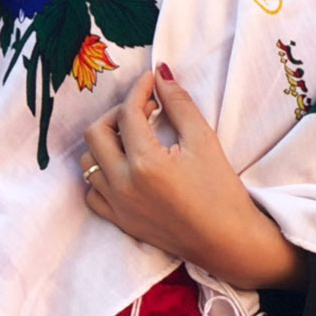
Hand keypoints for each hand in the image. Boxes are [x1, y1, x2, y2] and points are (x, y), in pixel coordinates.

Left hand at [81, 66, 304, 291]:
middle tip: (144, 109)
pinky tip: (125, 167)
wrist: (225, 239)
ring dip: (108, 142)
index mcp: (145, 163)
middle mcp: (123, 185)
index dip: (139, 90)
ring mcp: (117, 206)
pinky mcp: (119, 221)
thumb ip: (179, 104)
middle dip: (117, 113)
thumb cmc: (220, 190)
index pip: (128, 113)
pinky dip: (102, 174)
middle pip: (96, 134)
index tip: (150, 80)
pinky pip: (93, 192)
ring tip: (135, 137)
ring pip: (90, 162)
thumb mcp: (204, 140)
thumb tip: (161, 76)